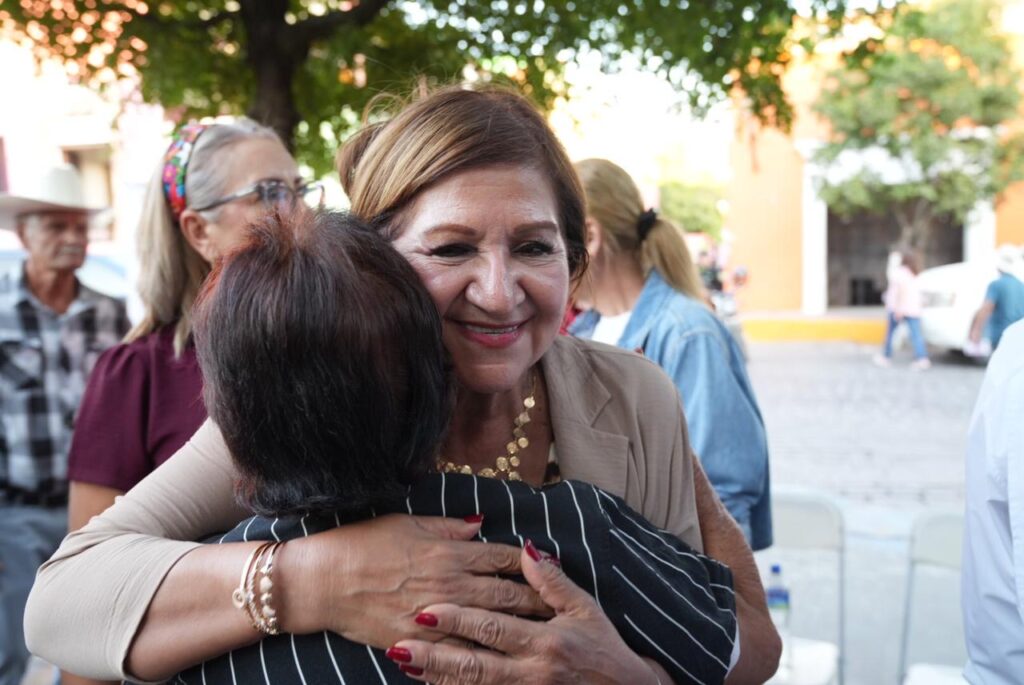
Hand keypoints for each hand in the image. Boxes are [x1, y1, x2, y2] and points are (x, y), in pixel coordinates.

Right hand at [280, 514, 550, 649]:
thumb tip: (480, 525)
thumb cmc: (362, 543)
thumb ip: (449, 528)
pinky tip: (501, 663)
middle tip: (564, 611)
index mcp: (449, 554)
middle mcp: (450, 585)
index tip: (551, 570)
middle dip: (539, 603)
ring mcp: (436, 617)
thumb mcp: (408, 523)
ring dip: (519, 632)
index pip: (503, 559)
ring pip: (490, 627)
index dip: (530, 565)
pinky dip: (481, 657)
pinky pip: (457, 653)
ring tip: (546, 639)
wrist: (323, 581)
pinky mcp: (419, 642)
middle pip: (507, 596)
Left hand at [384, 540, 661, 684]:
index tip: (426, 610)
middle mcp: (533, 670)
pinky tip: (431, 683)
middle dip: (436, 654)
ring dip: (438, 676)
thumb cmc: (604, 647)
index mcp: (546, 641)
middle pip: (475, 663)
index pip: (493, 628)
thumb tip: (524, 550)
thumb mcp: (585, 608)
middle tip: (401, 642)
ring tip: (404, 662)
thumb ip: (552, 581)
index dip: (459, 619)